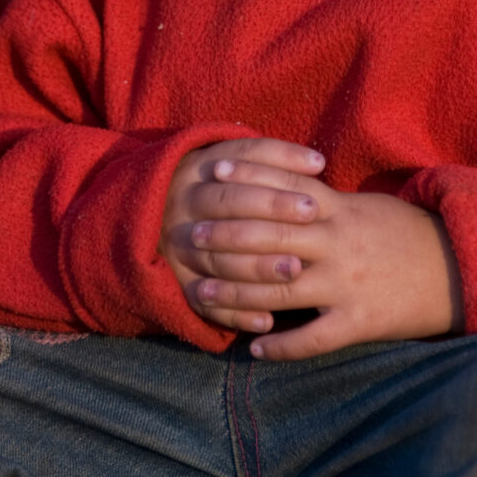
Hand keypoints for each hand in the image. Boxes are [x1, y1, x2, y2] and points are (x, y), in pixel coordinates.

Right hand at [159, 136, 325, 330]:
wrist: (158, 204)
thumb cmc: (224, 180)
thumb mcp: (240, 158)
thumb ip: (278, 157)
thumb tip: (318, 162)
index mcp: (200, 171)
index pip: (238, 183)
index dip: (276, 194)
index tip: (314, 206)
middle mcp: (183, 205)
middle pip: (227, 213)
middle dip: (270, 227)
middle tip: (309, 239)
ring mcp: (176, 245)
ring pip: (216, 260)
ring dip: (256, 269)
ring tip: (294, 272)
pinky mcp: (179, 282)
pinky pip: (203, 302)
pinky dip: (235, 313)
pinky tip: (267, 320)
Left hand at [187, 159, 465, 359]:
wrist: (458, 268)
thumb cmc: (404, 233)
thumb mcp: (365, 205)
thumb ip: (323, 200)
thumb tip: (279, 186)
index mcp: (340, 209)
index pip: (283, 190)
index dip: (245, 181)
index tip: (210, 176)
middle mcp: (338, 243)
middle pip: (270, 237)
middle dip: (226, 237)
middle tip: (189, 237)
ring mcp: (348, 283)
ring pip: (281, 289)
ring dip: (236, 294)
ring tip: (201, 294)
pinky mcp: (360, 320)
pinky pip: (314, 338)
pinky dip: (282, 345)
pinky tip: (254, 349)